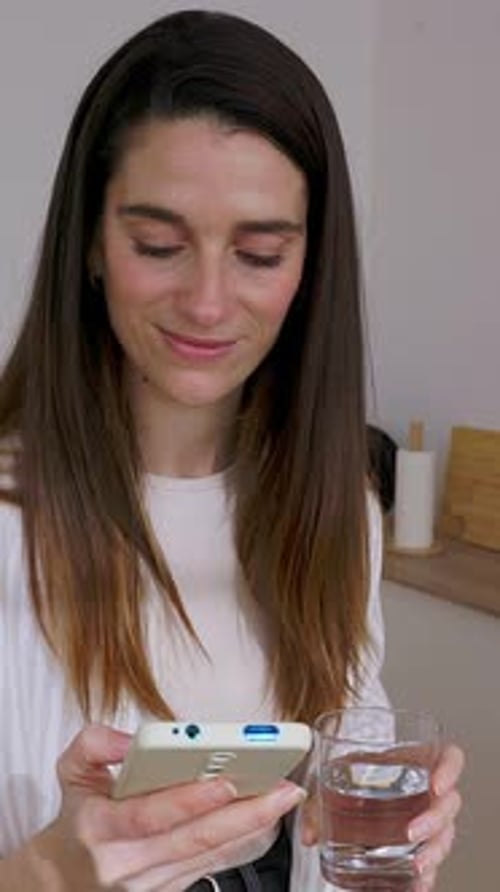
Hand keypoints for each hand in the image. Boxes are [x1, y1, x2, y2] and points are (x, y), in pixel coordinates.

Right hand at [33, 724, 305, 890]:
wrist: (67, 876)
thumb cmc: (80, 816)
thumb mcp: (71, 770)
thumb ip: (94, 743)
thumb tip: (131, 740)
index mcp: (100, 827)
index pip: (148, 815)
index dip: (189, 800)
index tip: (226, 780)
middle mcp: (127, 862)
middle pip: (193, 837)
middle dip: (244, 811)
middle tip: (282, 786)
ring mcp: (150, 883)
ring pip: (209, 852)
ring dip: (252, 824)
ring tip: (285, 796)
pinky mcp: (169, 891)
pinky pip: (212, 864)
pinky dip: (242, 840)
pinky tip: (265, 816)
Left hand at [300, 743, 464, 891]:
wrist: (347, 805)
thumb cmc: (349, 782)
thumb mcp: (331, 783)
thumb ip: (316, 805)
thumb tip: (309, 833)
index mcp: (408, 763)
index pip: (447, 756)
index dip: (449, 768)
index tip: (436, 785)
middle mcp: (423, 791)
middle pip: (449, 801)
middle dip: (434, 820)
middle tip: (412, 833)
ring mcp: (425, 820)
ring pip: (446, 834)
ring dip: (434, 851)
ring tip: (416, 865)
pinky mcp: (422, 847)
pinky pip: (434, 860)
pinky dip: (427, 875)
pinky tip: (416, 884)